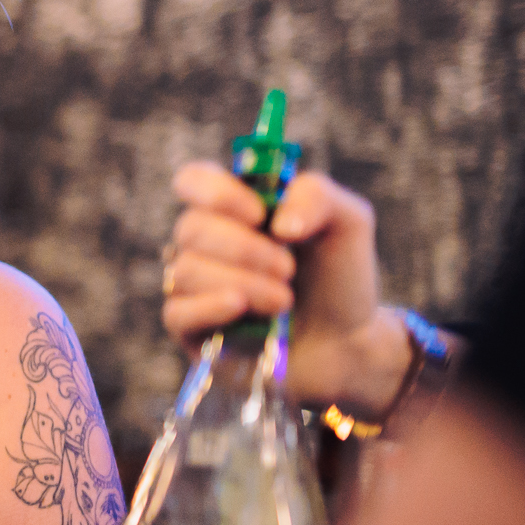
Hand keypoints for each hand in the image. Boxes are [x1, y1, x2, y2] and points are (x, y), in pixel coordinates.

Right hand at [162, 163, 409, 414]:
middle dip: (245, 249)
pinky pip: (177, 311)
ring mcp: (192, 287)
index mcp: (234, 209)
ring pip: (187, 270)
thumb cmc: (340, 279)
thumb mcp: (348, 222)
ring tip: (284, 301)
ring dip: (245, 284)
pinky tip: (241, 310)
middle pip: (191, 228)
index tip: (260, 214)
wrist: (346, 342)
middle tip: (289, 269)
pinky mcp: (189, 330)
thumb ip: (317, 196)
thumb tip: (277, 224)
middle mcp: (205, 244)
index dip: (216, 192)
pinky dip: (211, 307)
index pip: (193, 181)